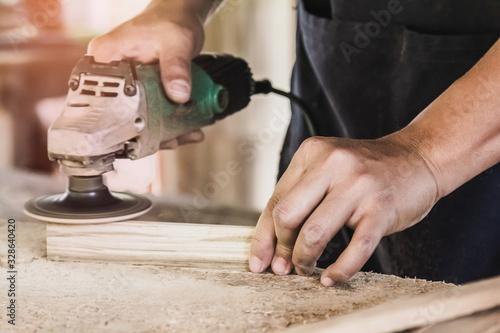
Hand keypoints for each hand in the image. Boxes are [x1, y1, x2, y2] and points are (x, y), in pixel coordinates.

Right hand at [87, 0, 209, 147]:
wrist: (180, 16)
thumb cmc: (171, 20)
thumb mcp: (176, 41)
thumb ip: (176, 66)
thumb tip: (178, 95)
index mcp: (105, 58)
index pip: (99, 98)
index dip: (118, 123)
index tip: (141, 139)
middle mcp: (111, 74)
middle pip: (122, 114)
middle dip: (149, 133)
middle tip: (173, 141)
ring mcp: (126, 85)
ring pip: (139, 117)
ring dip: (164, 132)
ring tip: (188, 136)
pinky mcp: (141, 91)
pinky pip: (152, 112)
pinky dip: (170, 123)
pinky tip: (190, 129)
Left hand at [249, 134, 439, 285]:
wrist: (418, 157)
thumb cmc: (366, 170)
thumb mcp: (327, 169)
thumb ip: (299, 197)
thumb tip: (271, 246)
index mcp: (312, 153)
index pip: (275, 201)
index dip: (263, 237)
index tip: (259, 262)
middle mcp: (333, 164)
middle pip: (287, 216)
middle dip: (281, 249)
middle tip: (284, 267)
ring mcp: (358, 186)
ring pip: (314, 233)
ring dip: (304, 260)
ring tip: (306, 269)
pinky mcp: (382, 208)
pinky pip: (355, 248)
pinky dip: (339, 270)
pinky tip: (330, 277)